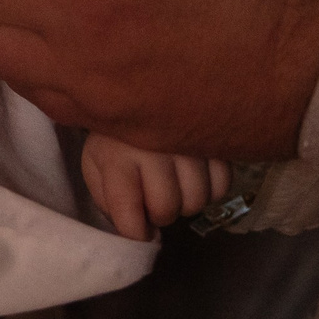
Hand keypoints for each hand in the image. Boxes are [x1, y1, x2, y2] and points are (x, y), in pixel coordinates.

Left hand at [81, 133, 230, 241]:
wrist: (142, 87)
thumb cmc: (116, 134)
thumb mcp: (95, 164)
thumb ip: (108, 199)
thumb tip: (140, 229)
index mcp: (119, 157)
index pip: (131, 219)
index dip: (135, 232)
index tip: (137, 226)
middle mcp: (156, 150)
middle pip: (168, 209)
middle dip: (160, 214)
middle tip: (154, 199)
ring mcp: (189, 142)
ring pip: (197, 201)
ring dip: (185, 203)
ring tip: (175, 186)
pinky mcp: (216, 139)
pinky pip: (222, 185)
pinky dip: (210, 189)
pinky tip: (195, 177)